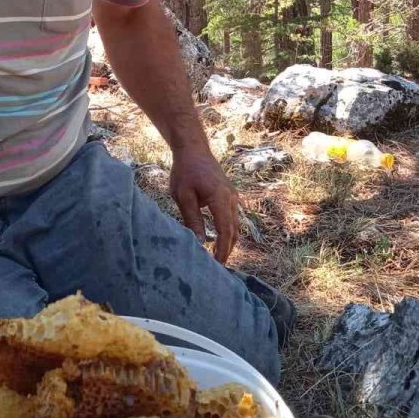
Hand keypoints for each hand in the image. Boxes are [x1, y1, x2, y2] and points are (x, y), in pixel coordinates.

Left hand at [169, 145, 239, 263]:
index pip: (225, 230)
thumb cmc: (185, 171)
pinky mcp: (230, 195)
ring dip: (229, 241)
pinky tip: (220, 241)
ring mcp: (233, 196)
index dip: (222, 250)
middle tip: (218, 267)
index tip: (217, 264)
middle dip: (227, 249)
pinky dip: (229, 231)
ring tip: (219, 257)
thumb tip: (198, 242)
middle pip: (234, 230)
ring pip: (235, 225)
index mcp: (220, 198)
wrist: (194, 150)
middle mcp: (231, 198)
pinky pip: (233, 217)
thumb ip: (192, 219)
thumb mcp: (183, 196)